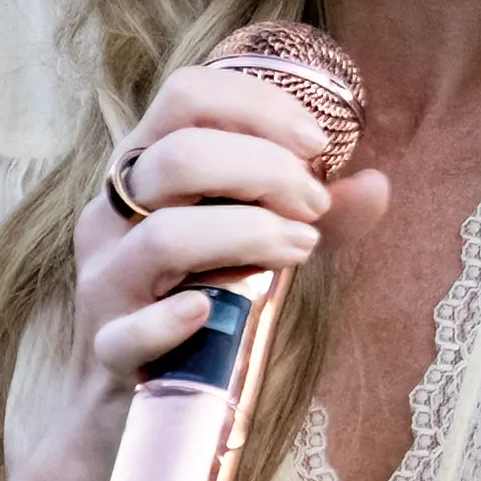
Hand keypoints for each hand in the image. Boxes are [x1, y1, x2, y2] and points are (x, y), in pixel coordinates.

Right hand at [69, 63, 390, 403]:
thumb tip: (377, 184)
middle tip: (314, 205)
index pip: (186, 96)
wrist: (142, 384)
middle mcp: (112, 212)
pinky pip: (132, 330)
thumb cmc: (206, 290)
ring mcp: (104, 279)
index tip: (316, 144)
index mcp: (144, 165)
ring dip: (247, 235)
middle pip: (178, 157)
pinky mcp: (107, 346)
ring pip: (165, 236)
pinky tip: (210, 312)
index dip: (257, 106)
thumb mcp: (258, 236)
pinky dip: (174, 320)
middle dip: (264, 171)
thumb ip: (312, 210)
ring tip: (299, 250)